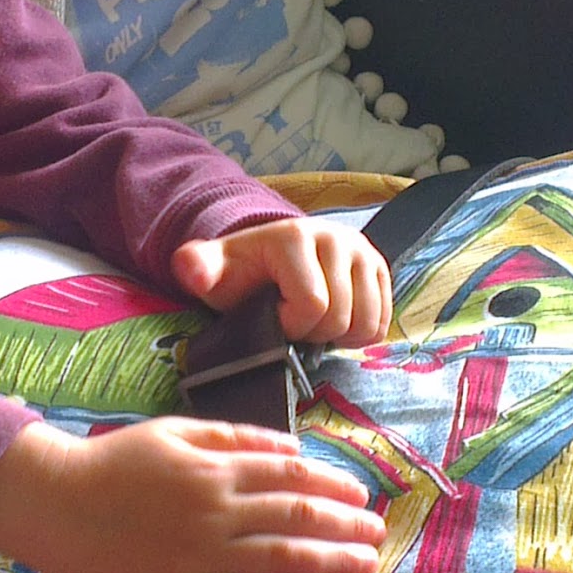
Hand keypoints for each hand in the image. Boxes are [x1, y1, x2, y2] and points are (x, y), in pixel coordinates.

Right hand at [0, 417, 384, 572]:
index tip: (360, 492)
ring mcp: (200, 558)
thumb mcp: (172, 432)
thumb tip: (290, 446)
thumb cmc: (114, 463)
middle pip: (296, 515)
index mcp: (212, 468)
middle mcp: (214, 512)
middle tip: (377, 528)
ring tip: (365, 561)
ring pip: (282, 558)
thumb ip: (232, 437)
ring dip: (332, 558)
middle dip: (345, 522)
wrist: (57, 506)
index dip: (332, 482)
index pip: (289, 474)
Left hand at [171, 216, 391, 345]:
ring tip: (312, 320)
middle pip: (341, 317)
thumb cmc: (239, 273)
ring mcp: (362, 249)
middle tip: (292, 318)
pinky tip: (334, 321)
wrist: (266, 259)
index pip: (312, 304)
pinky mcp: (379, 266)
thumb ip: (197, 268)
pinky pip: (383, 320)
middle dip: (312, 331)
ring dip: (338, 335)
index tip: (272, 313)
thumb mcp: (212, 272)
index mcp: (295, 237)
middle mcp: (335, 236)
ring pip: (367, 322)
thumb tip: (190, 267)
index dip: (290, 323)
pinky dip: (359, 333)